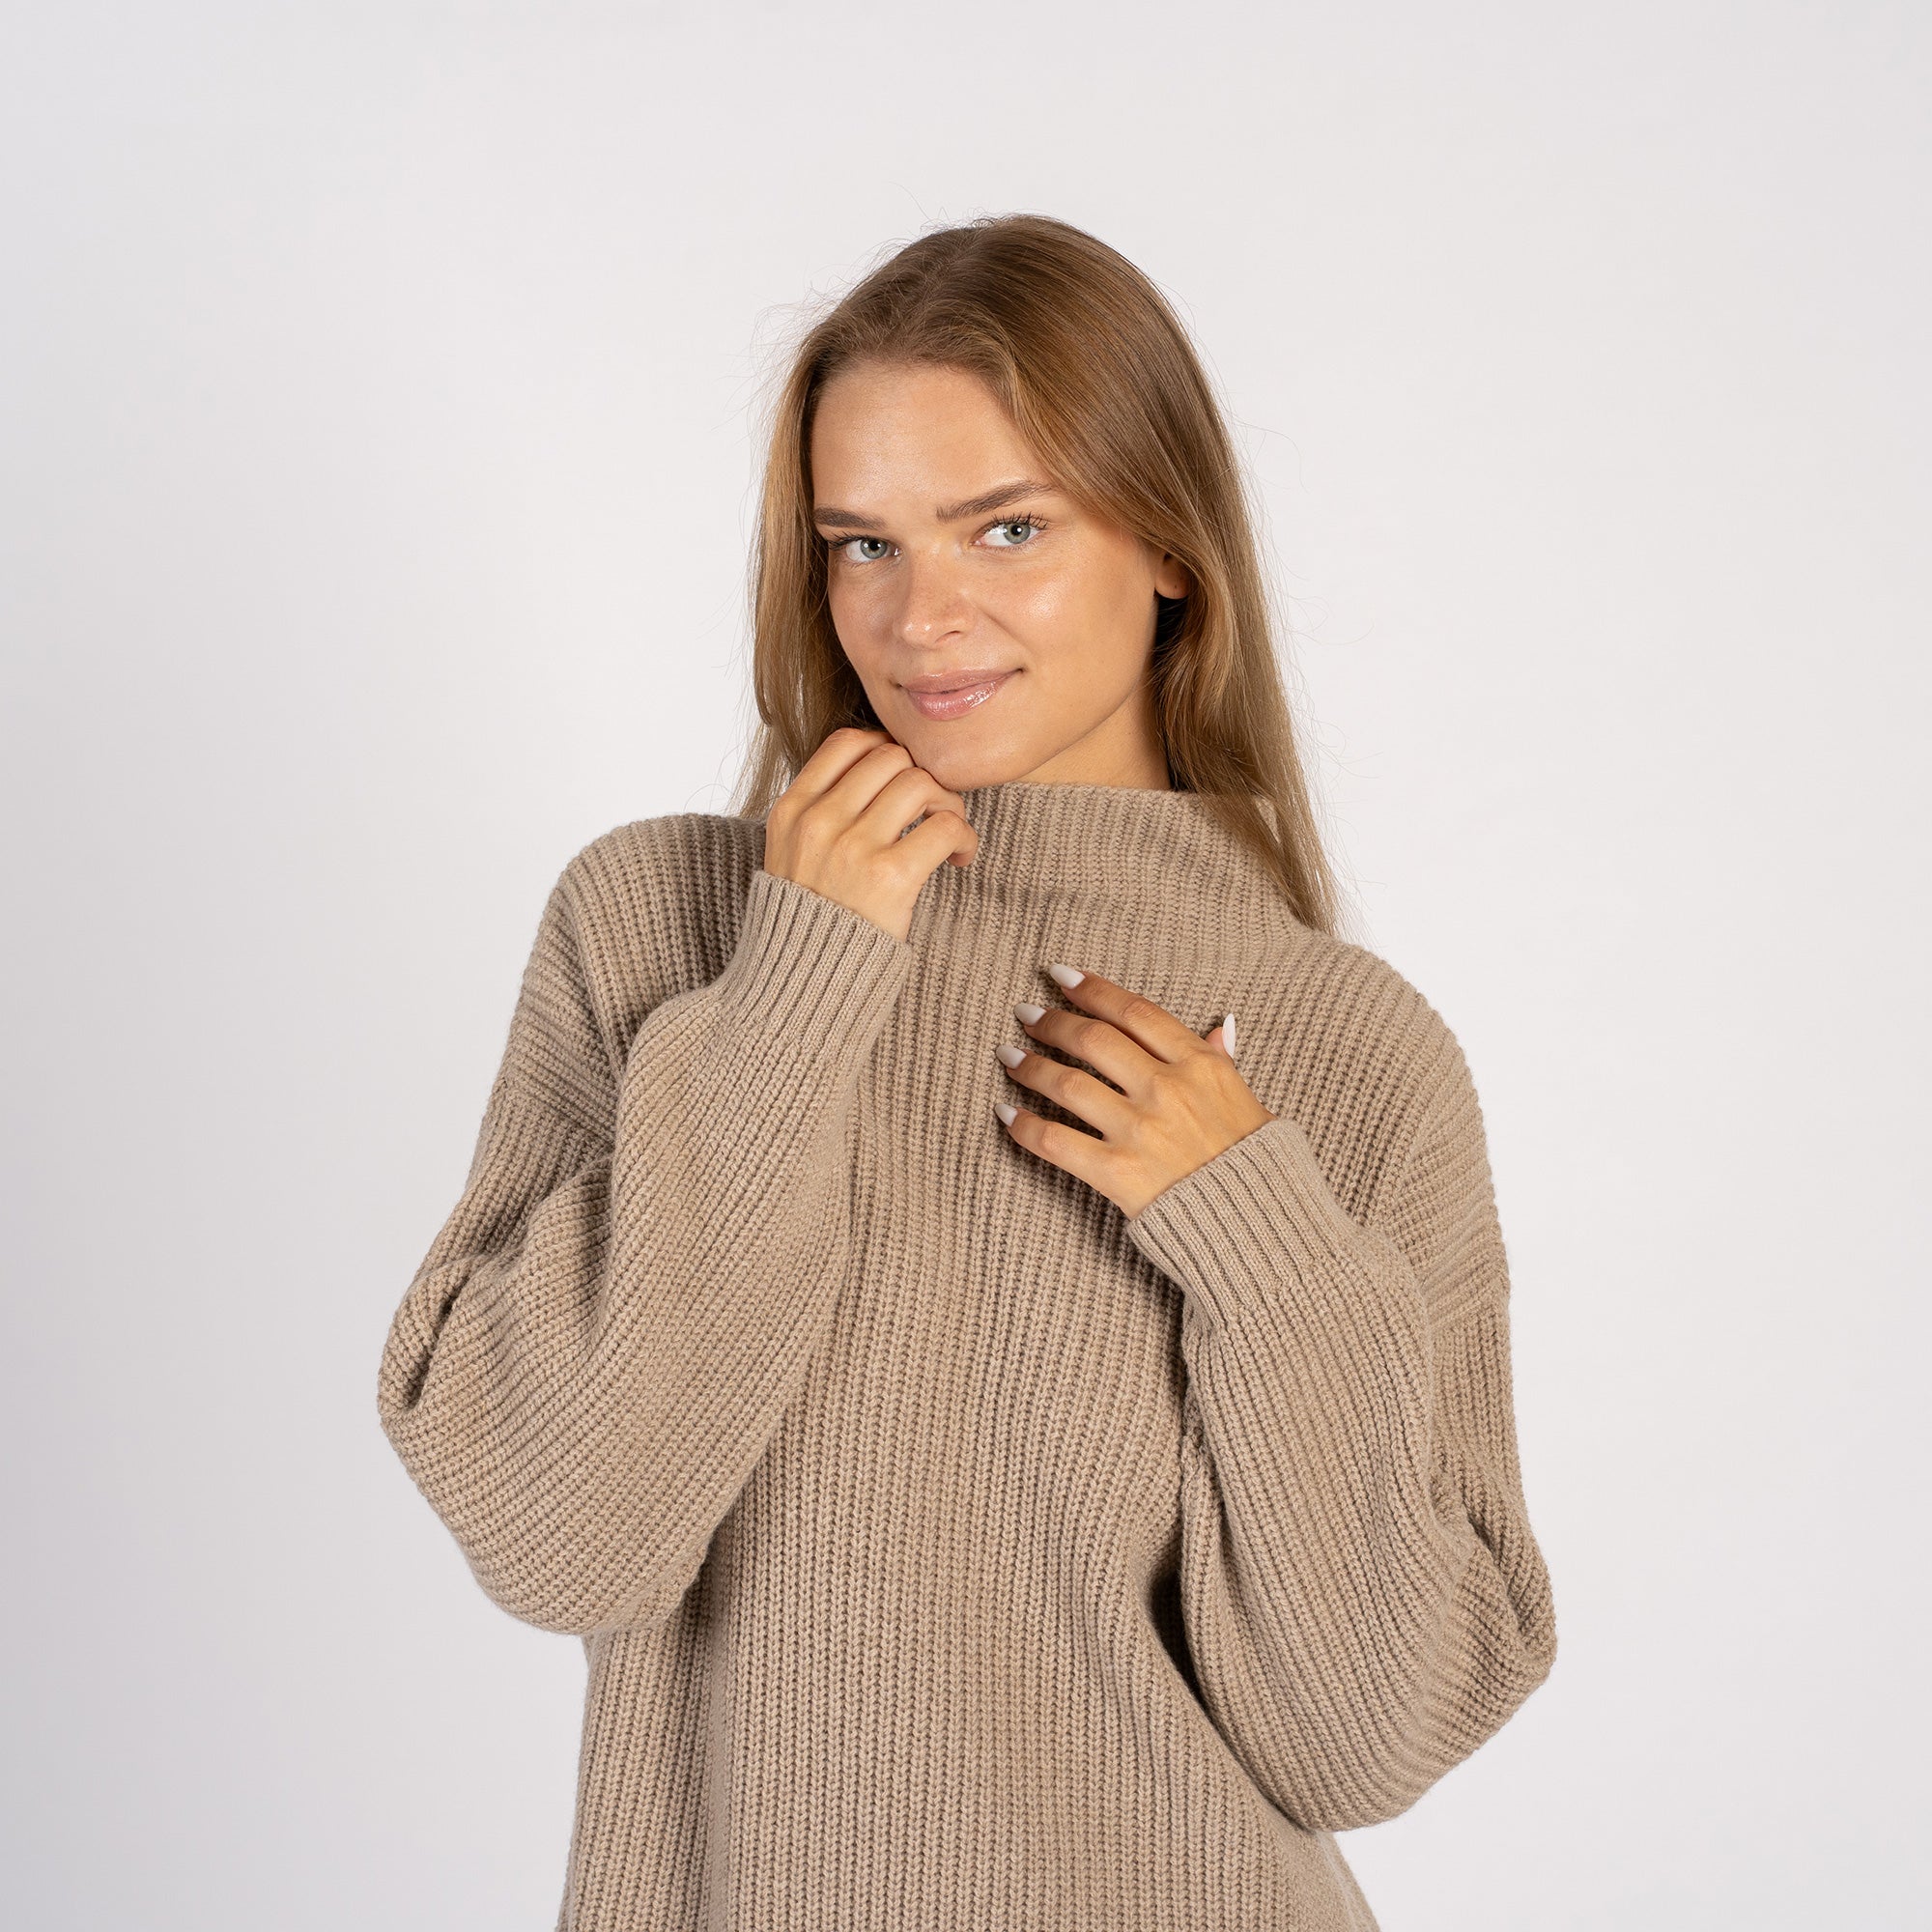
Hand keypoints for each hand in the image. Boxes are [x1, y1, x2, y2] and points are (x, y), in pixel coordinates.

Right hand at [761, 728, 977, 943]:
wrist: (803, 981)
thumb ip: (820, 812)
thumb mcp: (789, 854)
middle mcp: (818, 821)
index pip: (847, 742)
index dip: (886, 749)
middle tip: (931, 811)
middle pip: (891, 757)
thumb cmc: (809, 919)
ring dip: (947, 804)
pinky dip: (964, 836)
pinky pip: (945, 826)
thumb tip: (876, 770)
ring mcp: (852, 847)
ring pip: (920, 783)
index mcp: (791, 810)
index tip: (901, 778)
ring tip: (946, 832)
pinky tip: (958, 857)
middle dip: (921, 777)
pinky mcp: (890, 876)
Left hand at [995, 965, 1275, 1220]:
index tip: (1061, 976)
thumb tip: (1219, 1029)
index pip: (1135, 1012)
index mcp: (1200, 1065)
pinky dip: (1023, 1124)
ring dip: (1030, 1064)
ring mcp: (1140, 1131)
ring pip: (1067, 1083)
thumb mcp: (1249, 1102)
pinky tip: (1005, 1112)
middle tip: (1026, 1014)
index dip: (1093, 989)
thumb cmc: (1255, 1166)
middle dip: (1053, 1021)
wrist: (1260, 1229)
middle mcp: (1166, 1090)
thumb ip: (1223, 1064)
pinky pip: (1054, 1140)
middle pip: (1093, 1039)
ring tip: (1008, 1055)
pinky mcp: (1117, 1173)